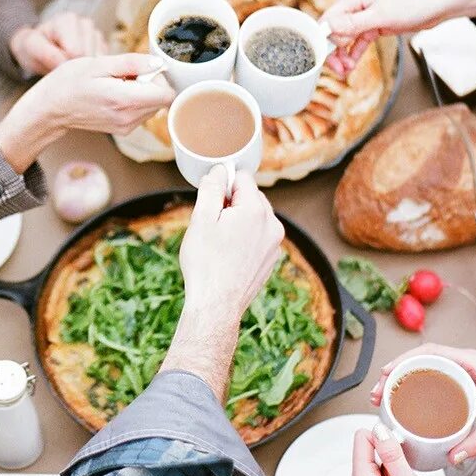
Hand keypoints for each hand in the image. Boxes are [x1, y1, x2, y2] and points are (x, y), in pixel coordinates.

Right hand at [0, 53, 174, 170]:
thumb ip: (132, 63)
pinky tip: (113, 93)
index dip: (158, 76)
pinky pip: (141, 112)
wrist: (50, 109)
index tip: (139, 69)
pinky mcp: (123, 129)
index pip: (167, 93)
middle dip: (149, 82)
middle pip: (161, 99)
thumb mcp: (98, 63)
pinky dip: (134, 100)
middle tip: (123, 75)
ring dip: (141, 91)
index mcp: (124, 101)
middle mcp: (129, 118)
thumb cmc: (68, 83)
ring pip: (153, 105)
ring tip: (115, 84)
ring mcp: (126, 127)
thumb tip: (158, 63)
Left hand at [9, 12, 106, 74]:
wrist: (39, 47)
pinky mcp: (102, 45)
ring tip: (67, 64)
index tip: (54, 65)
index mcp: (68, 20)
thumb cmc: (34, 46)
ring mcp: (95, 34)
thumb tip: (64, 63)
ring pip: (97, 61)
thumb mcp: (32, 48)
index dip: (65, 64)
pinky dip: (90, 69)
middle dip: (75, 67)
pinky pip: (102, 63)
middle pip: (88, 57)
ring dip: (82, 68)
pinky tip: (77, 65)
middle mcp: (85, 24)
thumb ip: (46, 54)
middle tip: (60, 66)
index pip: (76, 52)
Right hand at [179, 166, 283, 320]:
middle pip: (251, 196)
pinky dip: (245, 238)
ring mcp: (275, 244)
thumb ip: (211, 189)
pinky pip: (259, 237)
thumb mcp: (201, 219)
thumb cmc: (205, 263)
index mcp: (256, 210)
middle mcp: (272, 224)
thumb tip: (219, 171)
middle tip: (212, 224)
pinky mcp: (271, 259)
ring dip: (239, 220)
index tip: (210, 201)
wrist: (217, 305)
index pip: (242, 177)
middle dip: (232, 203)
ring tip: (220, 242)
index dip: (223, 184)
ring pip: (256, 217)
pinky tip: (229, 255)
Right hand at [321, 0, 475, 75]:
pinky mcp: (373, 27)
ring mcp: (363, 18)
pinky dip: (353, 54)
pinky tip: (352, 64)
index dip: (323, 41)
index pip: (327, 21)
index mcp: (352, 0)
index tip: (326, 58)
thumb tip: (330, 28)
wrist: (438, 4)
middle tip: (339, 69)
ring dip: (342, 55)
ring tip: (347, 70)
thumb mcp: (381, 15)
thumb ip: (354, 24)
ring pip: (343, 40)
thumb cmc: (414, 2)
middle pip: (332, 32)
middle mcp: (354, 8)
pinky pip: (357, 43)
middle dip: (332, 52)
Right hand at [370, 344, 475, 464]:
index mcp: (473, 361)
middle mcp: (468, 360)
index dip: (403, 360)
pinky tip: (410, 397)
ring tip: (389, 395)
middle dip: (397, 371)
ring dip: (406, 376)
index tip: (386, 373)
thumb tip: (451, 457)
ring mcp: (468, 368)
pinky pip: (438, 374)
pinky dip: (420, 382)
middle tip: (381, 391)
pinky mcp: (468, 378)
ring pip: (428, 365)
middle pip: (423, 358)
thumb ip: (475, 443)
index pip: (430, 351)